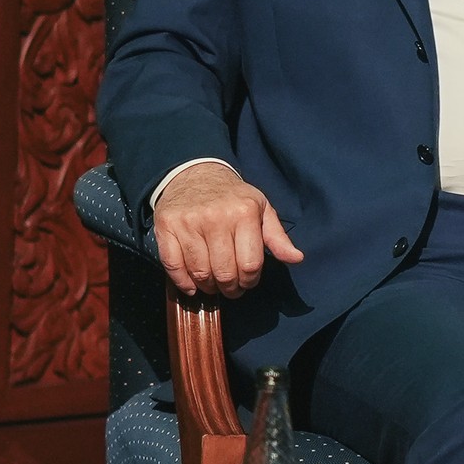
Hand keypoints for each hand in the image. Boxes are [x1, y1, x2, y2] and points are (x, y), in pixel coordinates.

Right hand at [152, 161, 304, 298]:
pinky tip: (193, 286)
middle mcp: (216, 218)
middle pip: (225, 273)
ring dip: (208, 287)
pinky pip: (173, 265)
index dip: (250, 281)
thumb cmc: (233, 197)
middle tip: (231, 289)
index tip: (247, 282)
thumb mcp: (261, 209)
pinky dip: (183, 282)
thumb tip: (296, 258)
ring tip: (214, 285)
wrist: (196, 173)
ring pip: (200, 272)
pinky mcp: (166, 227)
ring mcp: (188, 223)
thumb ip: (277, 237)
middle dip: (230, 288)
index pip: (250, 265)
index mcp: (244, 213)